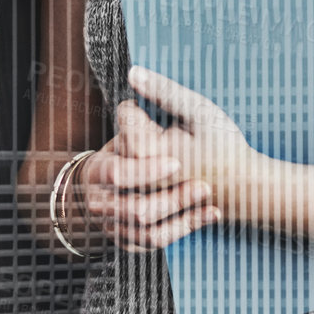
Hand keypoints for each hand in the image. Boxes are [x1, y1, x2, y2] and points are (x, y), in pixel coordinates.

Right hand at [75, 96, 220, 252]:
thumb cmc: (159, 146)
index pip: (121, 167)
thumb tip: (135, 71)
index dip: (149, 166)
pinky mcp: (131, 239)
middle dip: (173, 196)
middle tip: (203, 185)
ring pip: (146, 227)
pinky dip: (185, 228)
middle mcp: (102, 198)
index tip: (178, 160)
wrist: (150, 183)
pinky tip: (211, 213)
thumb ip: (155, 96)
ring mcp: (115, 222)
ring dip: (182, 214)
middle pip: (136, 206)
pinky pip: (154, 242)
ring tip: (209, 198)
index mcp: (102, 165)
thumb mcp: (164, 115)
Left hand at [125, 66, 258, 198]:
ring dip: (145, 147)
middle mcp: (135, 174)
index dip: (148, 108)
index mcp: (143, 150)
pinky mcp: (148, 199)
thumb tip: (133, 72)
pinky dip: (148, 167)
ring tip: (174, 152)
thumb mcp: (198, 111)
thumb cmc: (224, 150)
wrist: (244, 189)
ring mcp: (141, 190)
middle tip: (175, 137)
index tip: (169, 120)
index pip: (125, 112)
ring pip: (129, 154)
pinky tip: (172, 168)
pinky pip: (137, 174)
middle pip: (123, 133)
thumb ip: (163, 91)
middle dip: (144, 128)